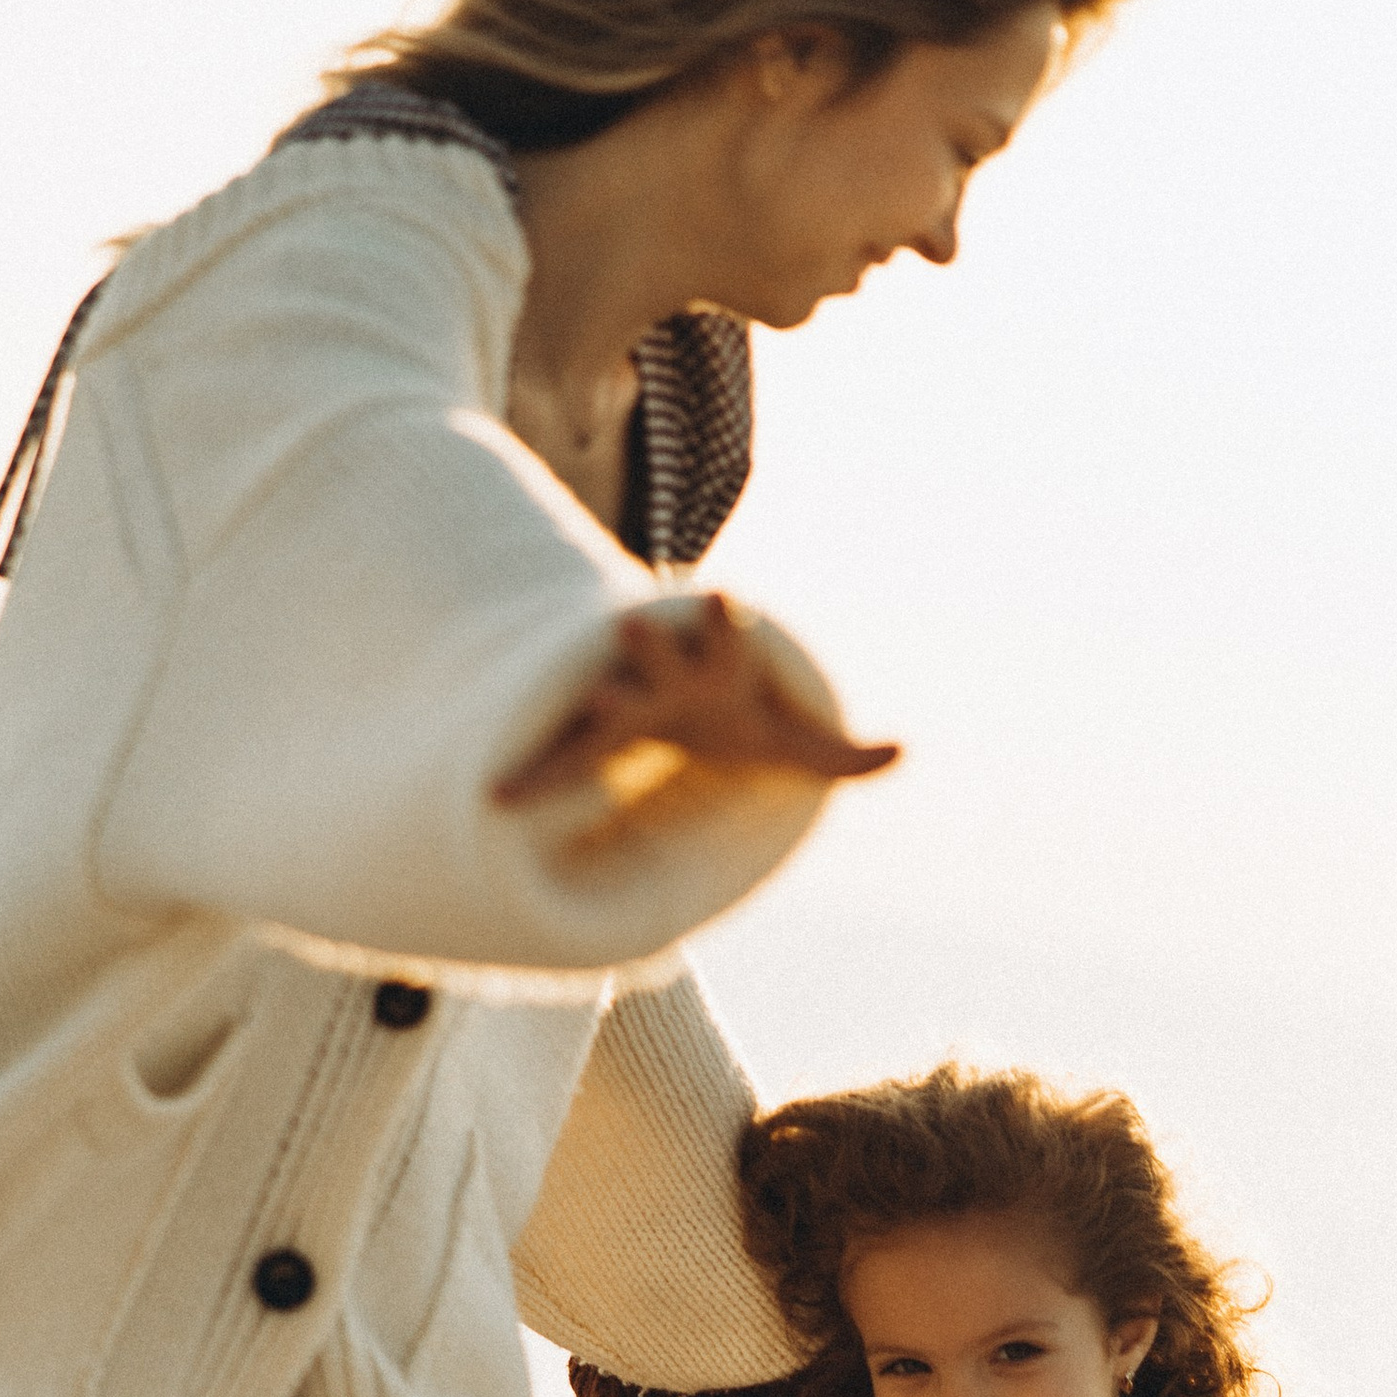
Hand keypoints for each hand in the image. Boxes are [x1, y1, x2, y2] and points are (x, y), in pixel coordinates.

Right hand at [495, 594, 899, 854]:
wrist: (673, 716)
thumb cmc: (737, 720)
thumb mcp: (792, 744)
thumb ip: (841, 753)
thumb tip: (903, 752)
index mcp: (716, 668)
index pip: (726, 638)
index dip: (727, 620)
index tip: (727, 597)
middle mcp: (663, 676)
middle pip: (657, 655)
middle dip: (647, 640)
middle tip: (632, 626)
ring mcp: (622, 702)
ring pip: (602, 697)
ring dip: (584, 706)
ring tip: (574, 709)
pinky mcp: (590, 740)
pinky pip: (559, 763)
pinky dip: (528, 781)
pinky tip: (493, 799)